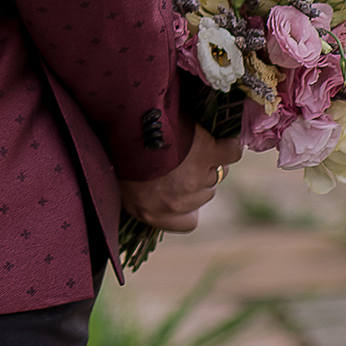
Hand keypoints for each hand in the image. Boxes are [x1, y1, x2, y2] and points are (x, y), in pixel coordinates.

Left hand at [118, 124, 241, 232]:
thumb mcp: (119, 181)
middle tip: (181, 154)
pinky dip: (228, 146)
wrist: (123, 123)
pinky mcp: (207, 154)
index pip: (188, 222)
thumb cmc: (115, 147)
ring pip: (216, 173)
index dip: (189, 206)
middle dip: (195, 176)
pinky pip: (230, 153)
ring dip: (208, 159)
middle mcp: (176, 202)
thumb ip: (140, 195)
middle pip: (203, 194)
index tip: (183, 189)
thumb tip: (151, 192)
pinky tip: (222, 139)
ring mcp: (195, 179)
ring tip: (192, 140)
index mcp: (151, 212)